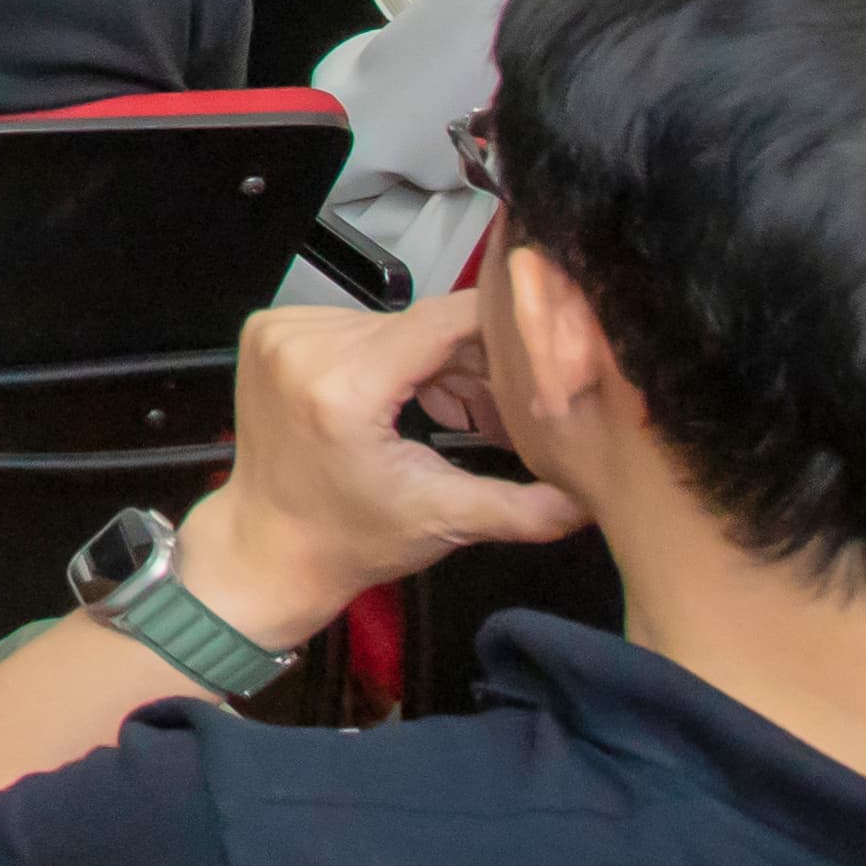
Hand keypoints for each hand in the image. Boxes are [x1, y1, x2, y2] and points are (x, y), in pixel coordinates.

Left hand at [178, 297, 587, 649]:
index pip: (443, 320)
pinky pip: (356, 325)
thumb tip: (598, 497)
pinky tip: (414, 396)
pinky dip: (391, 355)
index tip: (544, 346)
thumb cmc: (353, 538)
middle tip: (508, 409)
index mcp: (343, 385)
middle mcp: (304, 344)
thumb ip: (524, 506)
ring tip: (463, 410)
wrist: (267, 546)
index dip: (501, 327)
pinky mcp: (270, 329)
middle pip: (421, 325)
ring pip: (393, 323)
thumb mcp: (444, 521)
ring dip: (434, 360)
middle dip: (473, 361)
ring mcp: (280, 331)